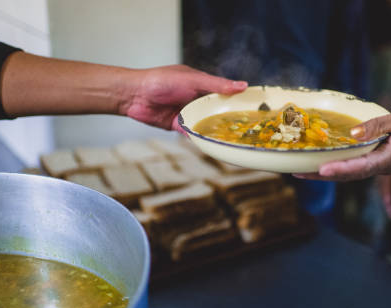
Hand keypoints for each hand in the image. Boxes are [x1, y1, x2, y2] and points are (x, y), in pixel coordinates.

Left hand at [121, 65, 247, 130]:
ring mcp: (189, 113)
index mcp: (203, 84)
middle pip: (218, 110)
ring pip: (208, 123)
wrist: (134, 96)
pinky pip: (195, 133)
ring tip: (235, 139)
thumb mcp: (193, 80)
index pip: (225, 92)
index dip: (239, 100)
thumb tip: (243, 85)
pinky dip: (203, 137)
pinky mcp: (179, 126)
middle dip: (230, 118)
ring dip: (217, 129)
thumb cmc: (162, 81)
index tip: (256, 108)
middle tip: (249, 128)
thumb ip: (217, 85)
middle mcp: (197, 99)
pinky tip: (214, 143)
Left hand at [294, 105, 390, 180]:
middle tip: (297, 173)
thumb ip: (378, 126)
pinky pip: (355, 167)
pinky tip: (321, 166)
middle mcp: (383, 165)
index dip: (340, 169)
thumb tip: (354, 133)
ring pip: (350, 173)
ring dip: (326, 173)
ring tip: (301, 171)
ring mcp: (380, 165)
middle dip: (322, 175)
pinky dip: (337, 167)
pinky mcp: (379, 160)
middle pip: (349, 174)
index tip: (321, 169)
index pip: (361, 166)